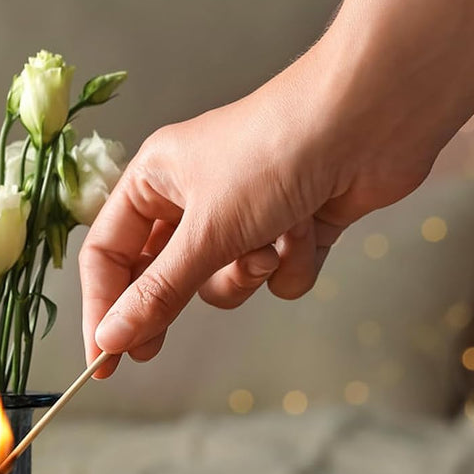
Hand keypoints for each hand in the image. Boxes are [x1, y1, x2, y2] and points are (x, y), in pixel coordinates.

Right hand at [78, 44, 436, 375]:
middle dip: (169, 304)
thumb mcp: (205, 232)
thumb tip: (111, 337)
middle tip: (150, 353)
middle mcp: (195, 197)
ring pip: (221, 281)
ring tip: (266, 251)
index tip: (103, 357)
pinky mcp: (293, 227)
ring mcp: (246, 213)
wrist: (371, 116)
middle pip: (160, 273)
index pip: (108, 254)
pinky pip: (274, 274)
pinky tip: (309, 233)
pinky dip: (292, 264)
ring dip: (243, 276)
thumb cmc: (275, 153)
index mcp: (156, 181)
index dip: (102, 306)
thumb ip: (158, 292)